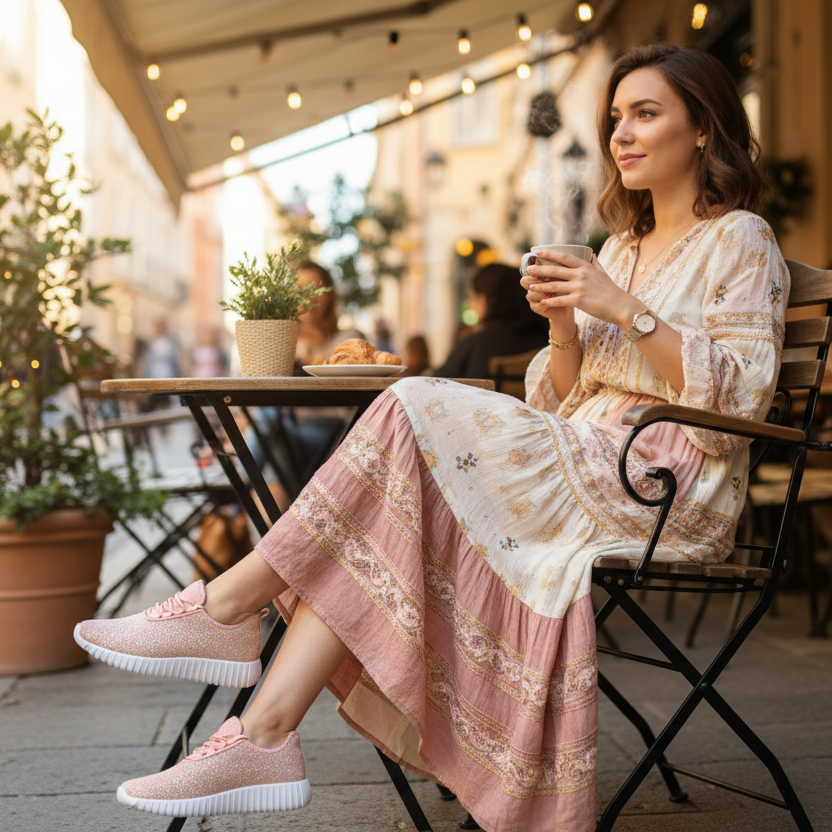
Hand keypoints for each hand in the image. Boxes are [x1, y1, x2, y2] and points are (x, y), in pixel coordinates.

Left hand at [521, 250, 636, 328]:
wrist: (620, 306)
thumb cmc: (611, 290)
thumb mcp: (603, 273)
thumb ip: (594, 263)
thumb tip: (590, 253)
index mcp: (585, 267)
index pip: (564, 257)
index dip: (550, 253)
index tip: (538, 251)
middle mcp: (581, 275)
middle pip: (556, 270)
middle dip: (540, 269)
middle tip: (528, 269)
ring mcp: (580, 288)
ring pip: (555, 285)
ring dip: (541, 286)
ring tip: (530, 286)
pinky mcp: (579, 301)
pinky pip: (559, 300)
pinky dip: (549, 300)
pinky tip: (541, 301)